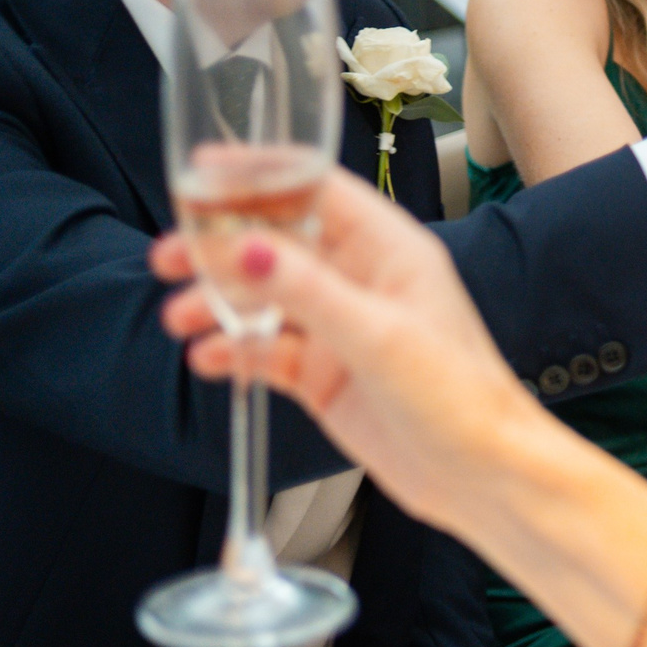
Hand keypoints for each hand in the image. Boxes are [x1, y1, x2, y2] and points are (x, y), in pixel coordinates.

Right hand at [159, 178, 646, 646]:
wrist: (480, 474)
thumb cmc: (458, 396)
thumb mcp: (377, 336)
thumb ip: (307, 290)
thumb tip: (244, 245)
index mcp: (391, 249)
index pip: (316, 191)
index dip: (259, 175)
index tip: (200, 171)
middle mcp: (365, 280)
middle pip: (279, 243)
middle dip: (221, 246)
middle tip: (167, 256)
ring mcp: (343, 328)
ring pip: (266, 299)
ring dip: (220, 303)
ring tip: (181, 318)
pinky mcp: (329, 374)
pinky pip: (269, 350)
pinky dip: (236, 350)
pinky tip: (209, 359)